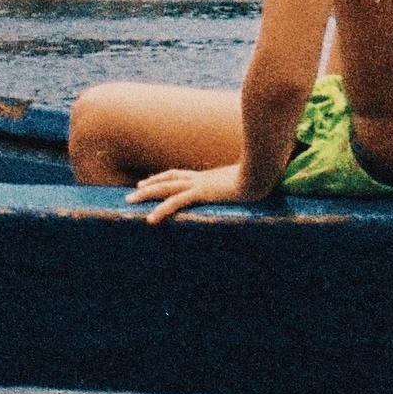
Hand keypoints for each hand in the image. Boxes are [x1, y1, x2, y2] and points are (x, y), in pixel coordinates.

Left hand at [128, 161, 255, 221]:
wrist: (263, 174)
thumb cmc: (260, 179)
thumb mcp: (246, 183)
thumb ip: (240, 185)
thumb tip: (247, 189)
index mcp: (207, 176)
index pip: (179, 175)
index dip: (164, 177)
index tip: (150, 181)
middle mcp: (200, 178)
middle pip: (168, 179)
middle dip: (149, 185)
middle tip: (133, 191)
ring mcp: (200, 184)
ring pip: (165, 188)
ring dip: (146, 195)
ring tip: (130, 201)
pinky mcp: (202, 192)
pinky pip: (176, 202)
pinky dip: (161, 210)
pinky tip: (150, 219)